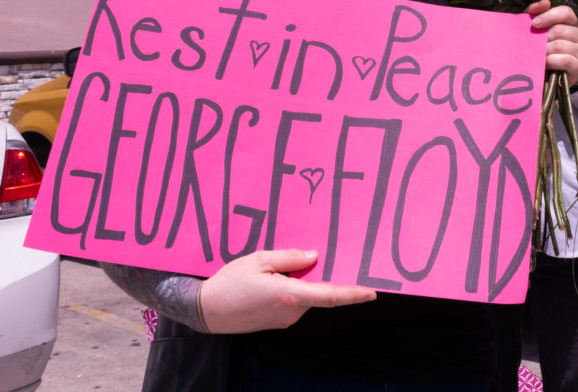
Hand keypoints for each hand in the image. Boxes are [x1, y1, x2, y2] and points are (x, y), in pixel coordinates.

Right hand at [199, 249, 375, 332]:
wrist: (205, 311)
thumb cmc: (230, 283)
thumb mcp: (259, 260)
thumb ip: (290, 257)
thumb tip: (315, 256)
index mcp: (290, 295)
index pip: (330, 296)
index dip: (353, 294)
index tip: (372, 292)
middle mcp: (291, 311)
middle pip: (318, 292)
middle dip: (322, 276)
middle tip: (325, 255)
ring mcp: (285, 319)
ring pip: (305, 296)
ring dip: (303, 282)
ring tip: (285, 264)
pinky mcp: (277, 321)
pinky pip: (294, 302)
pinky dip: (294, 289)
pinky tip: (277, 278)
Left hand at [527, 0, 577, 87]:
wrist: (543, 75)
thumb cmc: (540, 48)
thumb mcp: (535, 29)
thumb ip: (536, 12)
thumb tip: (545, 2)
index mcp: (570, 24)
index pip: (566, 12)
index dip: (550, 16)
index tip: (534, 24)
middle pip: (562, 30)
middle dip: (543, 37)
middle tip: (533, 45)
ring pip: (563, 45)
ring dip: (545, 50)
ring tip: (537, 55)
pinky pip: (567, 60)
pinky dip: (553, 61)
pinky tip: (545, 63)